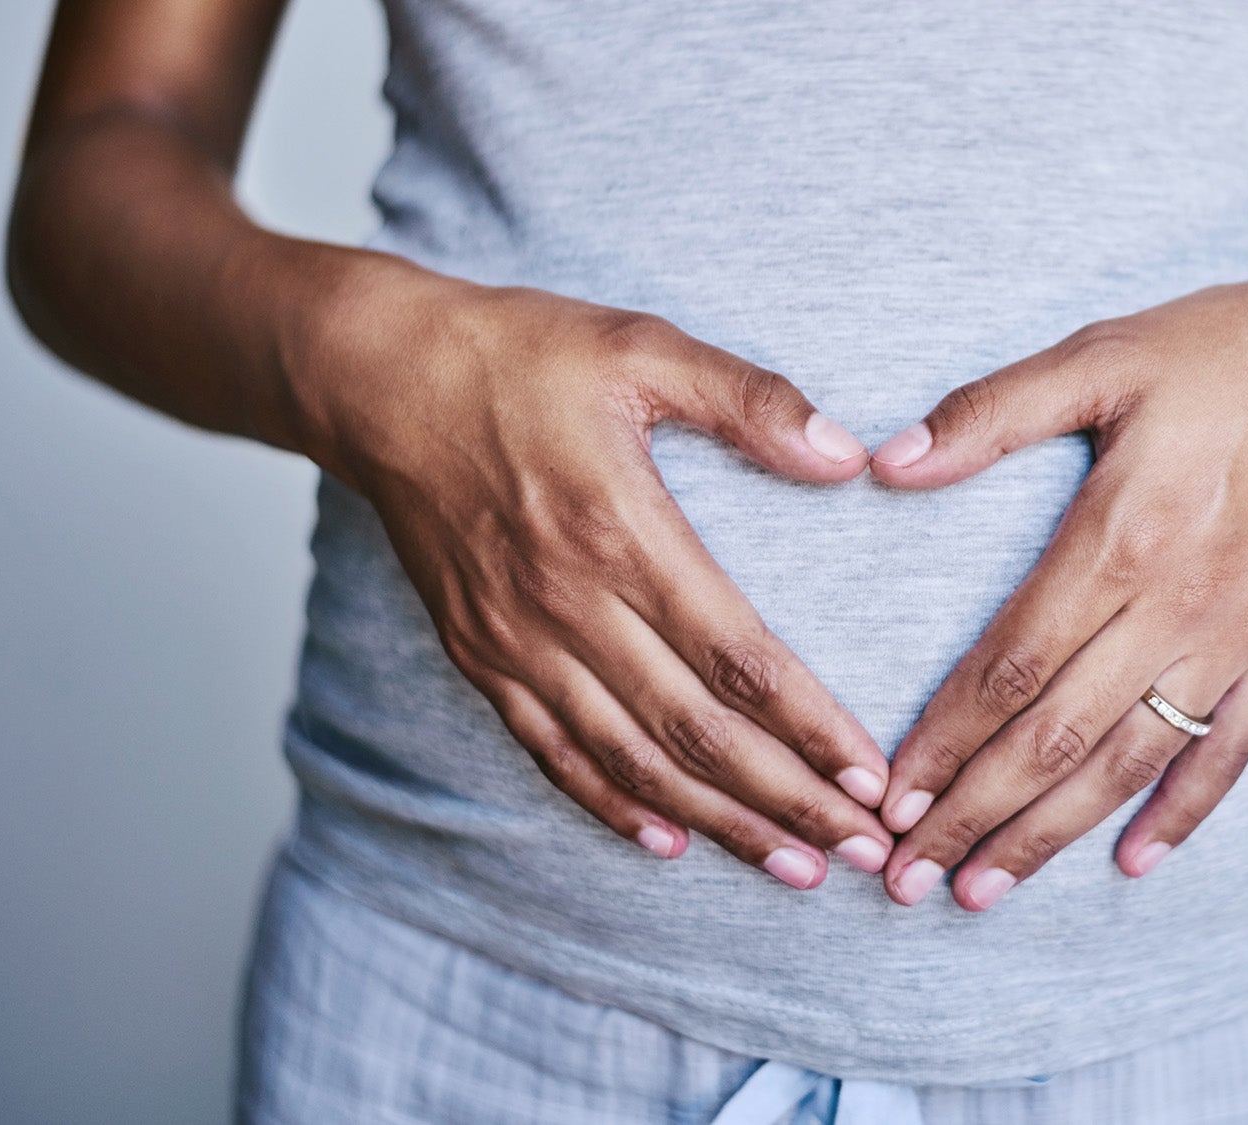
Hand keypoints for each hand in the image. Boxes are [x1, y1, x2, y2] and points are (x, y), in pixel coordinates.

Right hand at [300, 266, 894, 887]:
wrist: (376, 379)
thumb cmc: (517, 355)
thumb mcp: (641, 347)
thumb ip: (750, 400)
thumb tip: (846, 454)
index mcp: (622, 531)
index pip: (738, 658)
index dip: (811, 727)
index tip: (871, 777)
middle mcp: (569, 604)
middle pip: (696, 733)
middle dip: (789, 801)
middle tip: (862, 848)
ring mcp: (517, 641)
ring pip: (633, 760)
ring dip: (719, 822)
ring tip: (794, 866)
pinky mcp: (479, 656)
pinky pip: (553, 752)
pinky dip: (611, 804)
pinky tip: (666, 840)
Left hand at [867, 268, 1247, 908]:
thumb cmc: (1228, 351)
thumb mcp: (1102, 356)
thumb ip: (991, 413)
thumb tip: (886, 463)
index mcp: (1120, 537)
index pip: (1010, 667)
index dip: (943, 742)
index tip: (888, 800)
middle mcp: (1178, 607)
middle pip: (1057, 738)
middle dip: (975, 816)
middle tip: (906, 878)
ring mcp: (1238, 639)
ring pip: (1132, 763)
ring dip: (1053, 834)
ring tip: (985, 891)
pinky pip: (1229, 751)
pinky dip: (1182, 813)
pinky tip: (1131, 861)